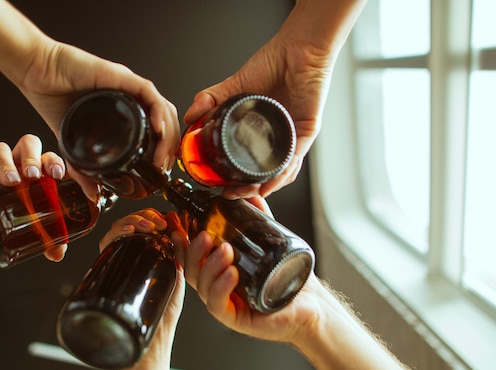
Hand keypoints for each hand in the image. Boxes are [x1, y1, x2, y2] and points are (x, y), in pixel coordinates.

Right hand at [0, 133, 66, 261]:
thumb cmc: (17, 217)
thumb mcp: (34, 227)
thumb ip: (50, 239)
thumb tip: (58, 253)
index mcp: (39, 171)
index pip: (50, 157)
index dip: (56, 162)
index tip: (58, 175)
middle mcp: (19, 163)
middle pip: (28, 144)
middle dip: (31, 157)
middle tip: (32, 176)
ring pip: (0, 150)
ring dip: (6, 163)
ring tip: (10, 181)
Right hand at [16, 40, 179, 199]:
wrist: (34, 72)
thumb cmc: (52, 97)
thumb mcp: (71, 145)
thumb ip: (83, 170)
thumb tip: (94, 195)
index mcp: (125, 110)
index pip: (158, 128)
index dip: (165, 149)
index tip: (161, 169)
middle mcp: (131, 97)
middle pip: (166, 120)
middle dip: (171, 146)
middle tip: (163, 168)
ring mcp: (128, 86)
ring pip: (163, 108)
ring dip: (169, 133)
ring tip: (162, 157)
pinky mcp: (120, 76)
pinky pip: (148, 93)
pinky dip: (158, 112)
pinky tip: (158, 130)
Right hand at [100, 209, 185, 363]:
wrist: (153, 338)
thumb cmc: (164, 311)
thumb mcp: (177, 272)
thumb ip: (178, 250)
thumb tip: (178, 223)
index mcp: (144, 254)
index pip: (141, 224)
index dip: (151, 215)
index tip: (165, 218)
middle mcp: (127, 256)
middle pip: (128, 223)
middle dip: (143, 216)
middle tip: (157, 223)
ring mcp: (117, 261)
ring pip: (116, 229)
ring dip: (132, 220)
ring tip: (148, 227)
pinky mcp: (107, 268)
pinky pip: (105, 244)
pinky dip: (115, 232)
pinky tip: (129, 232)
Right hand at [171, 196, 318, 344]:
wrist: (311, 304)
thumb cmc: (289, 281)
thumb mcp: (270, 245)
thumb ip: (259, 221)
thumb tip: (252, 195)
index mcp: (219, 272)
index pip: (193, 256)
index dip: (181, 241)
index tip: (176, 224)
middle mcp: (218, 287)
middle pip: (192, 270)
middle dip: (194, 251)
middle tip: (207, 236)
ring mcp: (225, 304)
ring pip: (202, 286)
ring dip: (210, 266)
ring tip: (226, 251)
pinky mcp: (235, 319)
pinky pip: (218, 304)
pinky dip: (221, 288)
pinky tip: (231, 274)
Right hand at [183, 0, 356, 198]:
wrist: (296, 49)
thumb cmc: (273, 64)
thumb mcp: (233, 87)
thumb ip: (209, 101)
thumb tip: (189, 117)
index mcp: (263, 134)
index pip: (250, 165)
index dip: (236, 181)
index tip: (220, 189)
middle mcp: (279, 139)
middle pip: (265, 176)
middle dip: (248, 191)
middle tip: (230, 194)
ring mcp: (293, 138)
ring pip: (281, 173)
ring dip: (264, 187)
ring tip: (246, 192)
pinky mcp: (306, 132)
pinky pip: (294, 159)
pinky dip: (281, 174)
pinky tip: (269, 183)